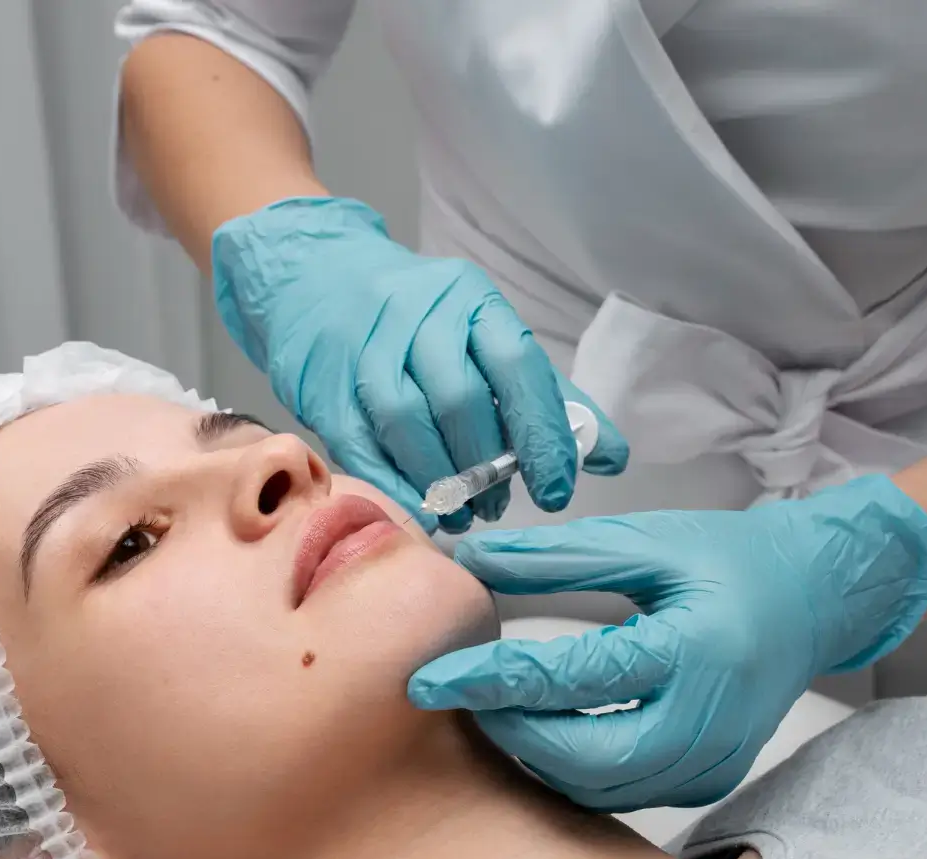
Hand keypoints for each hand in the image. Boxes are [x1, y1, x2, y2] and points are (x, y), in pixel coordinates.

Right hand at [211, 197, 628, 532]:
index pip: (518, 366)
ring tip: (460, 512)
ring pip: (408, 423)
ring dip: (440, 481)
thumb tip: (610, 454)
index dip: (542, 434)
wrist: (316, 278)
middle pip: (460, 400)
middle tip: (499, 504)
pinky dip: (394, 483)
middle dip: (486, 466)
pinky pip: (361, 442)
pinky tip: (416, 506)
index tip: (556, 488)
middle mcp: (419, 317)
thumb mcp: (485, 336)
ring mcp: (366, 349)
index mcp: (471, 302)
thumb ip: (546, 395)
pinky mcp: (324, 383)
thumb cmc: (418, 320)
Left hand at [408, 476, 926, 809]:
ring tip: (492, 711)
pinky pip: (625, 794)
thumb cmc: (732, 562)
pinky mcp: (709, 779)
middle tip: (457, 699)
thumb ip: (554, 556)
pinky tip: (541, 733)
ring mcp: (714, 761)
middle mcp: (711, 720)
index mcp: (696, 649)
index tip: (430, 677)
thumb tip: (470, 561)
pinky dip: (574, 770)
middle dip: (509, 732)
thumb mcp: (643, 541)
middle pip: (586, 758)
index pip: (576, 677)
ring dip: (535, 756)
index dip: (495, 679)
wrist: (813, 598)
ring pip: (601, 788)